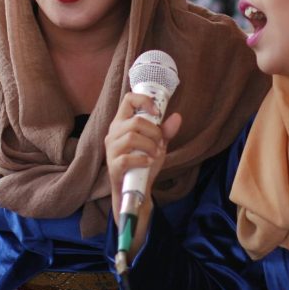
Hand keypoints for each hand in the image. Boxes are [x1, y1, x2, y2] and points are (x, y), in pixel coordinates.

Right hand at [104, 92, 181, 254]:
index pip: (128, 99)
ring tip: (155, 154)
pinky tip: (148, 163)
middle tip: (160, 143)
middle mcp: (113, 133)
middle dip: (154, 132)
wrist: (137, 190)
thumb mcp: (158, 145)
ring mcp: (111, 150)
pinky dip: (142, 159)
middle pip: (135, 121)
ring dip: (150, 145)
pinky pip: (126, 158)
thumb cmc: (144, 163)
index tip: (157, 112)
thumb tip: (177, 117)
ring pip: (131, 137)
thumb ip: (166, 132)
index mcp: (122, 123)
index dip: (144, 101)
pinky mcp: (113, 166)